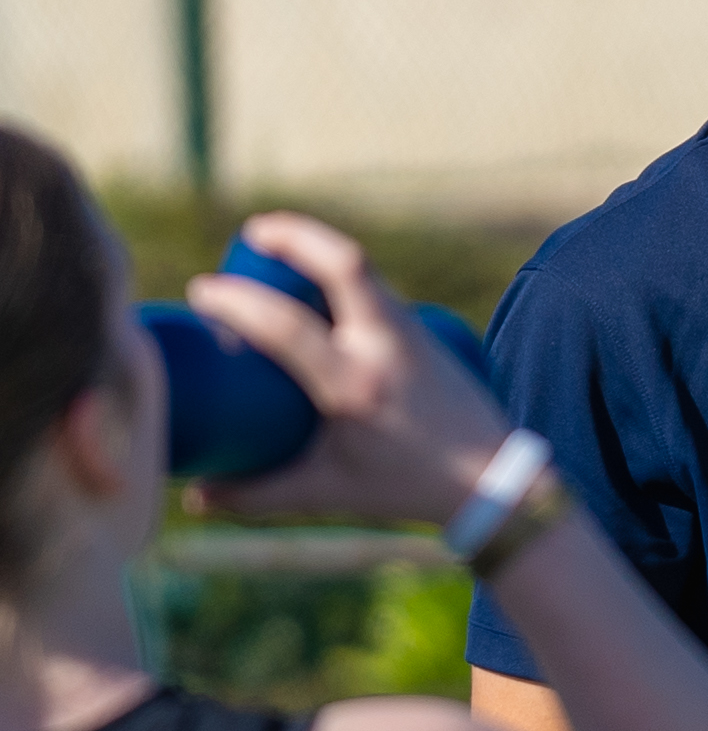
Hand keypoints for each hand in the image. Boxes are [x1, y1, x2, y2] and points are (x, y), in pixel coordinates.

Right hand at [183, 213, 508, 524]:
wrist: (491, 481)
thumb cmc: (403, 488)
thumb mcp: (325, 493)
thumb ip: (255, 496)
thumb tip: (192, 495)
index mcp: (353, 386)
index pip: (285, 326)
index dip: (237, 301)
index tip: (204, 292)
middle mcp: (386, 347)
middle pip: (345, 263)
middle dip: (295, 235)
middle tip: (253, 233)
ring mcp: (412, 333)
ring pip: (366, 269)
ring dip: (322, 248)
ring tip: (279, 246)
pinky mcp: (427, 331)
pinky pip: (380, 287)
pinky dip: (346, 272)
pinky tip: (323, 276)